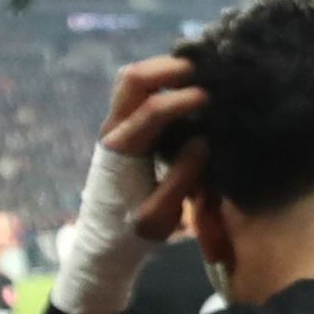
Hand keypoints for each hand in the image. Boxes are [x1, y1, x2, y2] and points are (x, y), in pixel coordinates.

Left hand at [53, 58, 207, 313]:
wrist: (104, 245)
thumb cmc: (133, 234)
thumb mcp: (160, 217)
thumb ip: (180, 179)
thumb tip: (203, 140)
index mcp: (121, 153)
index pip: (151, 111)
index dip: (182, 100)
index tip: (210, 99)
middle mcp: (112, 132)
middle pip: (132, 79)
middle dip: (168, 68)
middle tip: (203, 69)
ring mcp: (114, 127)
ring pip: (131, 79)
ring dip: (162, 70)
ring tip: (196, 72)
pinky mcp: (121, 129)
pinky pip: (136, 91)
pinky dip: (160, 81)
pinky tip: (186, 86)